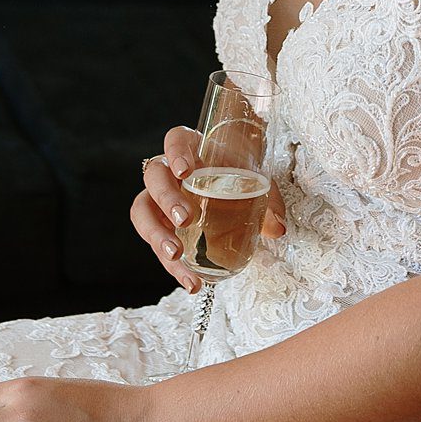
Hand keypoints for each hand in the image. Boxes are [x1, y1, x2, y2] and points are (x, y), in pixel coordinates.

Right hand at [131, 126, 285, 294]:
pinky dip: (171, 265)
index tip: (184, 171)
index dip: (175, 152)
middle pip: (154, 177)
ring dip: (156, 236)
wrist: (236, 184)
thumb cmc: (241, 173)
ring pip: (143, 212)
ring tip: (176, 257)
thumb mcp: (258, 179)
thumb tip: (277, 228)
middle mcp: (168, 171)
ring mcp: (159, 199)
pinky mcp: (161, 226)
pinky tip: (191, 281)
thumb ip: (269, 200)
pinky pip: (156, 243)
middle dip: (166, 200)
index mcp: (191, 148)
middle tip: (186, 220)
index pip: (175, 140)